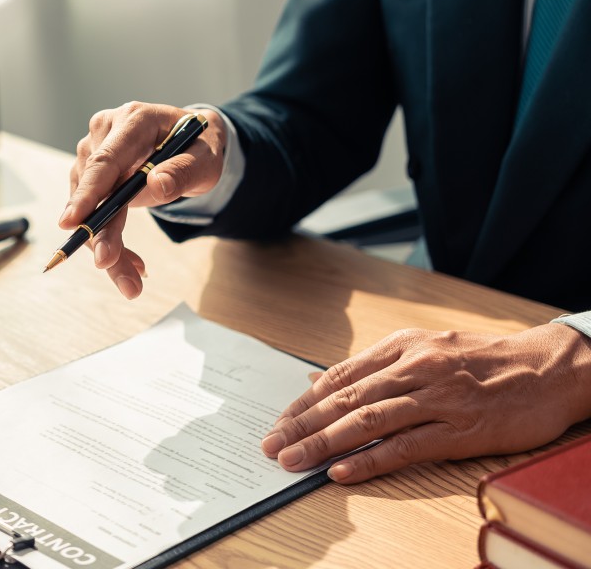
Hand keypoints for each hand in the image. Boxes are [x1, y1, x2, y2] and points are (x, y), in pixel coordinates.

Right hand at [61, 102, 227, 298]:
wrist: (191, 144)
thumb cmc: (199, 147)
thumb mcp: (206, 159)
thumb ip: (185, 169)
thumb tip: (157, 184)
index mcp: (134, 120)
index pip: (105, 160)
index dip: (88, 193)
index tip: (72, 223)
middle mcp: (106, 132)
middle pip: (93, 188)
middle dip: (98, 233)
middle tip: (108, 265)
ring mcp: (94, 151)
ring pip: (88, 206)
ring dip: (105, 243)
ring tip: (132, 276)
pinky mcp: (91, 173)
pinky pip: (92, 211)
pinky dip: (108, 239)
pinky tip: (130, 261)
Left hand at [261, 325, 590, 483]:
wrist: (548, 367)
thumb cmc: (484, 359)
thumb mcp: (425, 347)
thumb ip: (373, 365)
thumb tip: (318, 380)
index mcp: (401, 347)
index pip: (338, 378)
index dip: (303, 404)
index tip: (277, 423)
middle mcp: (414, 368)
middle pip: (344, 400)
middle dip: (302, 426)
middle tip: (271, 446)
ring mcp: (437, 399)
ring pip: (367, 422)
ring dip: (324, 443)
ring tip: (294, 461)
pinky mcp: (460, 430)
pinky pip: (405, 447)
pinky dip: (370, 460)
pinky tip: (342, 471)